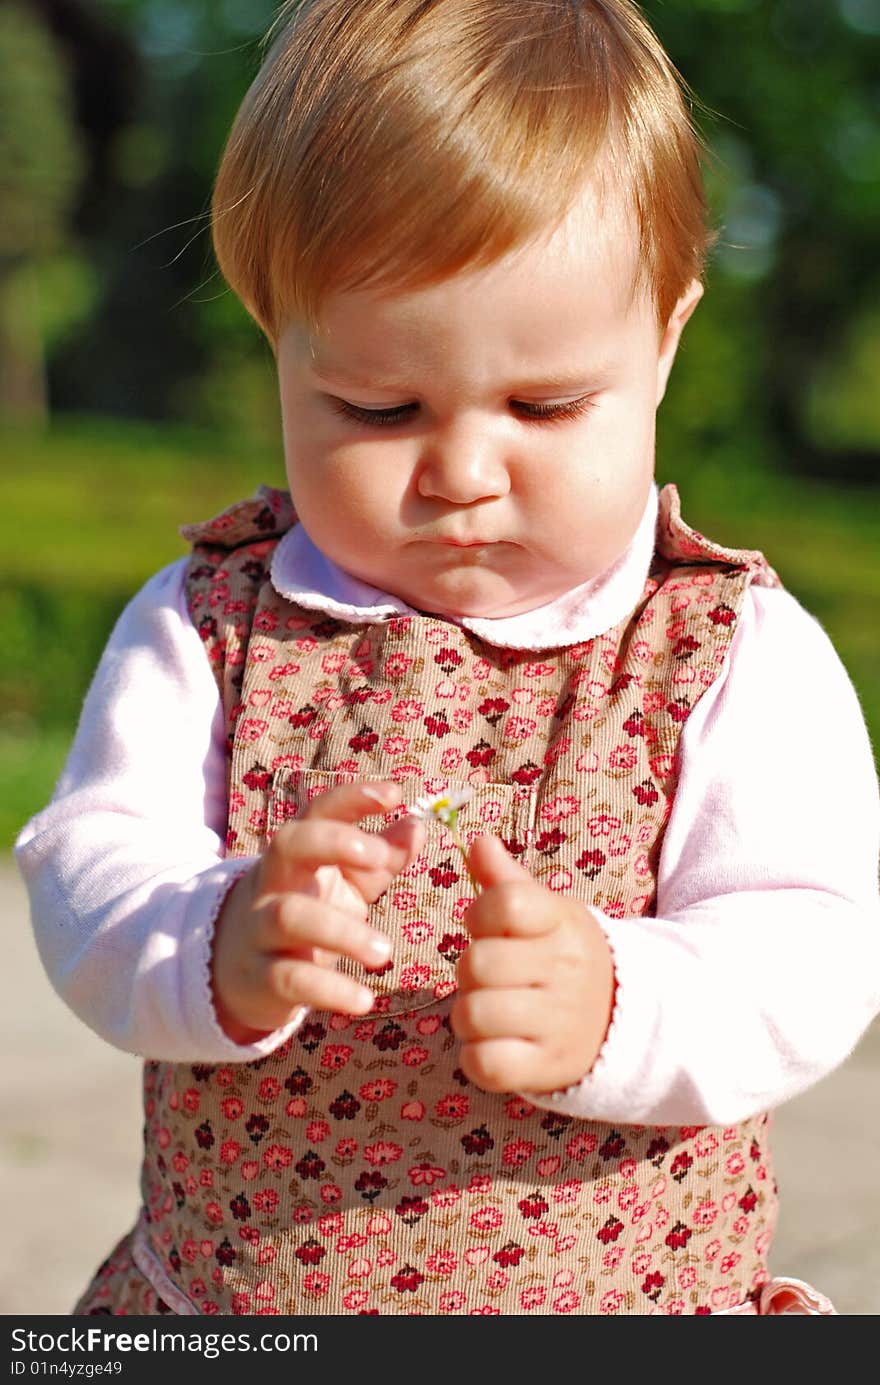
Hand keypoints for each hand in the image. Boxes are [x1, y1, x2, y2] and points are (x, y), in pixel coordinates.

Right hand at [211, 781, 422, 1042]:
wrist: (237, 969)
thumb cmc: (306, 911)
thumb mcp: (344, 881)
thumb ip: (380, 855)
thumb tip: (418, 825)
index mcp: (297, 852)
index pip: (318, 811)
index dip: (353, 798)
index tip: (394, 795)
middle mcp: (273, 881)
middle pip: (289, 844)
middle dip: (334, 843)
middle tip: (379, 859)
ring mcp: (260, 928)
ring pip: (290, 916)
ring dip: (342, 931)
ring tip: (384, 952)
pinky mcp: (260, 977)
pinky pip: (290, 979)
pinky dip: (329, 989)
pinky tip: (364, 998)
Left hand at [451, 834, 614, 1093]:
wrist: (626, 1020)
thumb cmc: (566, 956)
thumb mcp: (547, 912)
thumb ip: (506, 881)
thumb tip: (478, 841)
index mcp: (562, 923)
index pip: (504, 903)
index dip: (479, 914)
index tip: (487, 927)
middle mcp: (565, 969)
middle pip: (477, 963)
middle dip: (469, 970)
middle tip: (489, 977)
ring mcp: (559, 1022)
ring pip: (474, 1014)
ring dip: (468, 1015)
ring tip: (489, 1010)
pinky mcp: (548, 1067)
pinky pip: (486, 1063)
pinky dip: (478, 1057)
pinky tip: (493, 1044)